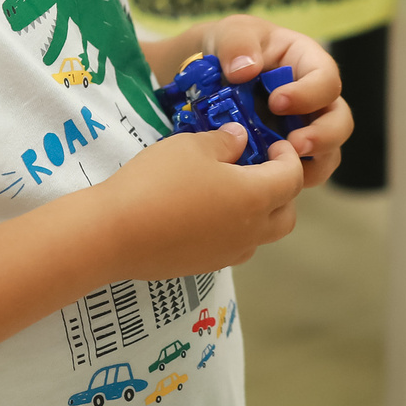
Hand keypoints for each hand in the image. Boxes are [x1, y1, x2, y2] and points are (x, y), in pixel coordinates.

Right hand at [95, 124, 304, 278]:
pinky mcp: (206, 266)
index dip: (289, 158)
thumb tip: (240, 139)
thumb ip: (224, 142)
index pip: (292, 178)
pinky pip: (234, 248)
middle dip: (282, 191)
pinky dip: (233, 231)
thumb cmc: (155, 183)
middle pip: (287, 215)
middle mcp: (250, 231)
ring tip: (231, 192)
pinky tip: (205, 214)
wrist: (113, 234)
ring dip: (259, 214)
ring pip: (262, 236)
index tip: (274, 145)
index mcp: (255, 197)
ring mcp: (228, 253)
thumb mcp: (191, 147)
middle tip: (260, 169)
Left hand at [201, 14, 354, 188]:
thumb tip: (244, 70)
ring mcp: (306, 129)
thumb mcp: (232, 33)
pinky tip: (266, 178)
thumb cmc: (231, 48)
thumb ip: (237, 43)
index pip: (326, 79)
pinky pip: (303, 172)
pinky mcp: (290, 154)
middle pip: (340, 122)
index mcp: (309, 64)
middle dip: (323, 136)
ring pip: (328, 153)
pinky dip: (289, 180)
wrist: (211, 76)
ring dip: (311, 164)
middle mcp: (316, 100)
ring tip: (282, 167)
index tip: (277, 102)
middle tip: (293, 144)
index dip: (309, 93)